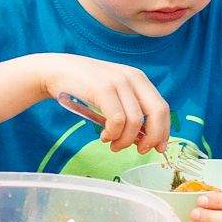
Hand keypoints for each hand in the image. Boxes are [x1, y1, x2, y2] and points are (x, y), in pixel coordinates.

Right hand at [35, 55, 170, 149]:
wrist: (57, 71)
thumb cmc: (86, 87)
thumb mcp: (114, 95)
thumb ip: (130, 112)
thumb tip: (144, 139)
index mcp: (139, 79)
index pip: (162, 107)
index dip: (164, 130)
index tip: (159, 148)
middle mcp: (132, 78)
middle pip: (157, 112)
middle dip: (152, 137)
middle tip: (140, 150)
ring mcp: (118, 82)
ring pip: (135, 121)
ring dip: (125, 140)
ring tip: (113, 144)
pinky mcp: (103, 88)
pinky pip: (117, 119)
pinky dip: (113, 134)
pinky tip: (105, 136)